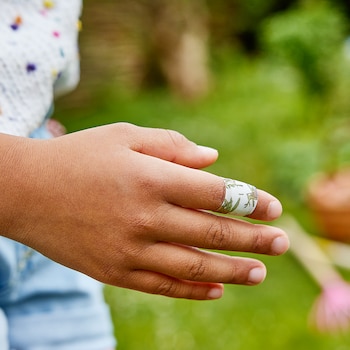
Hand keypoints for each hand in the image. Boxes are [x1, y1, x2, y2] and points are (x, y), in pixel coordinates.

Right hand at [0, 123, 288, 299]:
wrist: (25, 191)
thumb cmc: (79, 156)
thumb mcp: (124, 137)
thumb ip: (172, 146)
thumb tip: (213, 160)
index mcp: (150, 178)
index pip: (216, 192)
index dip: (250, 200)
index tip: (275, 209)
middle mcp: (145, 217)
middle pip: (212, 231)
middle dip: (253, 238)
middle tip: (283, 243)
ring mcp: (130, 249)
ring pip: (194, 265)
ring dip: (232, 270)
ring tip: (261, 272)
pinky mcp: (115, 271)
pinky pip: (163, 285)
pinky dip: (194, 289)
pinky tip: (217, 289)